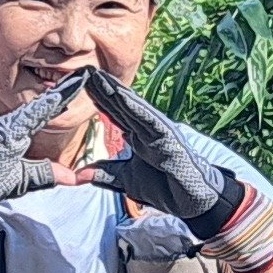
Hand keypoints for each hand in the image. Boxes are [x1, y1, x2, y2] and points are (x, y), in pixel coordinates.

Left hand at [84, 69, 250, 230]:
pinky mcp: (168, 138)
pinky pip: (149, 119)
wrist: (192, 202)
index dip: (99, 101)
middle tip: (85, 70)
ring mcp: (158, 132)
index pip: (116, 115)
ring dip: (116, 92)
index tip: (81, 86)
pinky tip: (120, 95)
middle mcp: (147, 130)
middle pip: (121, 106)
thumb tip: (80, 175)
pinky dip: (134, 108)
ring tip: (99, 76)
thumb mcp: (127, 181)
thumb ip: (106, 175)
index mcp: (139, 137)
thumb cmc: (166, 188)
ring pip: (133, 107)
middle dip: (104, 89)